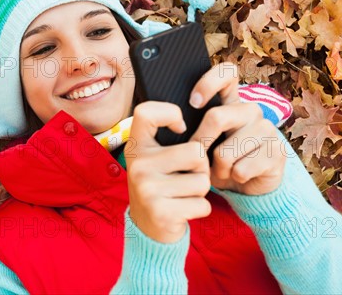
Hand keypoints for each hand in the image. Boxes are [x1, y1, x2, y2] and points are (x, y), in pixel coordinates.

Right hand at [125, 101, 211, 243]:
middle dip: (202, 167)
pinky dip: (200, 209)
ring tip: (183, 194)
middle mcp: (138, 165)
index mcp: (136, 146)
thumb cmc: (160, 185)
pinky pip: (203, 204)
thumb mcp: (153, 159)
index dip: (170, 112)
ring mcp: (147, 189)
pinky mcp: (161, 212)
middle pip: (196, 152)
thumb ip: (168, 139)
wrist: (147, 229)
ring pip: (203, 181)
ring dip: (201, 191)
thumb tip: (205, 120)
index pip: (146, 112)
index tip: (181, 128)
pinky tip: (183, 210)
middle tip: (187, 177)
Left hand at [189, 63, 285, 195]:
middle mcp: (251, 110)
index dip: (208, 83)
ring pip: (225, 152)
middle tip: (198, 156)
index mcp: (232, 101)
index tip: (193, 103)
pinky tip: (239, 176)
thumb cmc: (219, 161)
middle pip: (216, 117)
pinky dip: (233, 178)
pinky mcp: (277, 152)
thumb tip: (174, 123)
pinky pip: (241, 169)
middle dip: (200, 142)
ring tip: (222, 169)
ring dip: (217, 168)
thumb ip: (193, 128)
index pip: (226, 73)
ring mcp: (267, 129)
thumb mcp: (204, 142)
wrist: (248, 186)